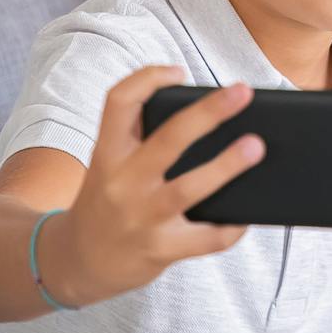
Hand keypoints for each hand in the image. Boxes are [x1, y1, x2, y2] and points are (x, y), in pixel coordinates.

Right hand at [43, 67, 264, 306]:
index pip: (118, 102)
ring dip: (226, 166)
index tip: (179, 71)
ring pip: (189, 188)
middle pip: (169, 139)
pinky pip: (205, 239)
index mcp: (107, 153)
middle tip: (242, 92)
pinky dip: (231, 227)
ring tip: (256, 147)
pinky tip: (246, 216)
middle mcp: (121, 182)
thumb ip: (141, 142)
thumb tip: (209, 119)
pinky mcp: (158, 250)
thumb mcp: (109, 165)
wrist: (76, 261)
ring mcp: (140, 218)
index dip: (148, 79)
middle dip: (208, 112)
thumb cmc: (106, 202)